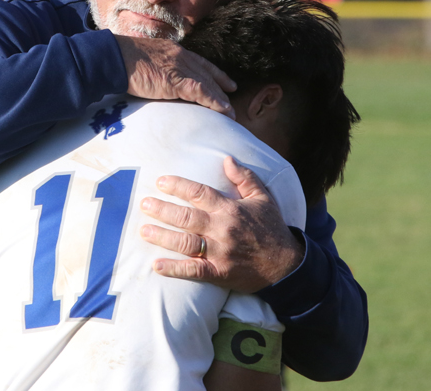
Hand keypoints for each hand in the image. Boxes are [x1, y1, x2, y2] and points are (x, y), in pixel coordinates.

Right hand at [115, 35, 236, 118]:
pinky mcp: (176, 81)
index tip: (224, 80)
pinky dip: (215, 102)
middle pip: (207, 72)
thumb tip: (154, 78)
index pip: (199, 61)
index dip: (213, 72)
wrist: (114, 58)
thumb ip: (154, 67)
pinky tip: (223, 111)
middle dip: (221, 85)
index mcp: (172, 50)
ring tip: (230, 112)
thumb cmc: (120, 60)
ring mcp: (179, 68)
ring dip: (221, 99)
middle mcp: (180, 56)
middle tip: (232, 95)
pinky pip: (202, 92)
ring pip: (207, 84)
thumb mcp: (143, 59)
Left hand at [139, 156, 304, 292]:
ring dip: (162, 236)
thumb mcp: (263, 197)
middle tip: (144, 204)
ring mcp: (219, 252)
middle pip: (186, 216)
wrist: (287, 264)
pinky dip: (174, 269)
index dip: (178, 186)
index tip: (161, 182)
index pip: (199, 193)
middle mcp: (222, 229)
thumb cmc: (272, 228)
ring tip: (143, 230)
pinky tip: (157, 266)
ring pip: (185, 242)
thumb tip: (227, 158)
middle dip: (162, 209)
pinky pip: (193, 271)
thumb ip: (244, 177)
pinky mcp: (219, 273)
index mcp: (230, 209)